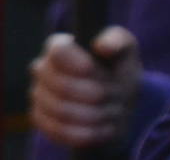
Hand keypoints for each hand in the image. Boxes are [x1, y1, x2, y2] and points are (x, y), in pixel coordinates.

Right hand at [29, 27, 141, 147]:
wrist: (115, 103)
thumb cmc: (119, 71)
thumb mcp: (127, 53)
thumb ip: (119, 42)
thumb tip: (102, 45)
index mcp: (61, 45)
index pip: (58, 51)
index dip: (76, 61)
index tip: (92, 68)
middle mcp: (43, 69)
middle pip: (62, 85)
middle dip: (97, 92)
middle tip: (117, 93)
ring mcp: (39, 96)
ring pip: (63, 111)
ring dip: (97, 113)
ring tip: (113, 109)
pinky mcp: (40, 120)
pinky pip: (62, 131)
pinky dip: (90, 130)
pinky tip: (104, 125)